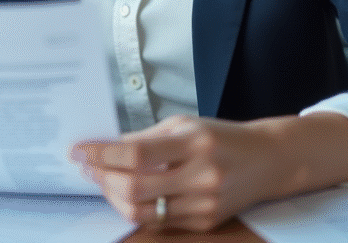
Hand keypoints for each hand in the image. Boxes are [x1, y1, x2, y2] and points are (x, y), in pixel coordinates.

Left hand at [71, 112, 347, 231]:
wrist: (268, 160)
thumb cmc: (223, 136)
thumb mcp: (186, 124)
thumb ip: (147, 137)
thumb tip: (106, 147)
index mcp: (195, 142)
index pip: (136, 153)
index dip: (102, 154)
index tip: (80, 150)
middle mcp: (201, 175)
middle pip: (134, 187)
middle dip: (102, 178)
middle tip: (86, 167)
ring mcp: (204, 203)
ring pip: (142, 211)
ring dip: (113, 196)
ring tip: (102, 180)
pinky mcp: (205, 222)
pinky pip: (159, 221)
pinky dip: (136, 208)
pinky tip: (125, 194)